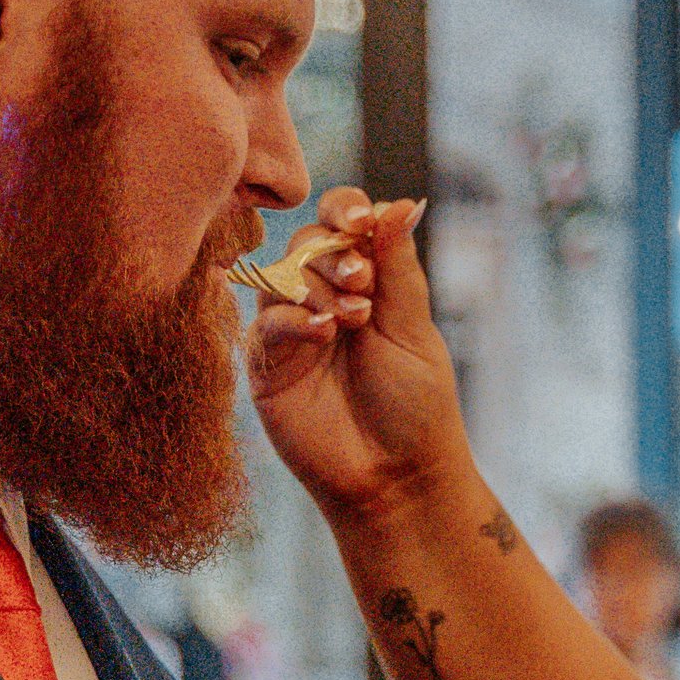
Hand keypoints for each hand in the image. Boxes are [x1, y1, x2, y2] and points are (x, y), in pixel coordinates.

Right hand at [243, 190, 467, 520]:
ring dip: (317, 285)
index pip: (344, 222)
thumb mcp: (414, 330)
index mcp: (365, 281)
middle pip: (308, 240)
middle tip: (364, 284)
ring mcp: (292, 330)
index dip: (347, 210)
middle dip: (335, 252)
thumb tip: (400, 202)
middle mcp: (324, 297)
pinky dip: (292, 319)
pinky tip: (324, 333)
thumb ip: (399, 268)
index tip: (363, 221)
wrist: (396, 477)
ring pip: (281, 275)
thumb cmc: (415, 406)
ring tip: (352, 318)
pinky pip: (264, 324)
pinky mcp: (267, 366)